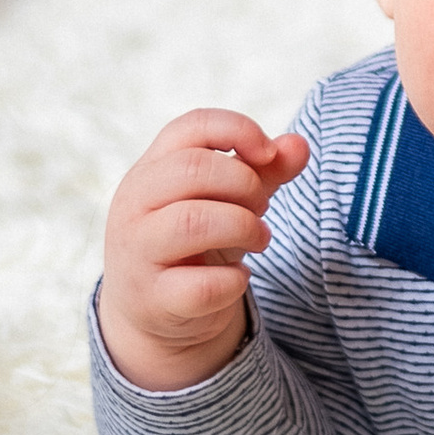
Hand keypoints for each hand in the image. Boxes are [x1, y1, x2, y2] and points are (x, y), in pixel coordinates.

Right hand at [98, 110, 307, 393]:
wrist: (153, 308)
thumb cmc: (195, 240)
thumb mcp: (227, 199)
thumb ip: (264, 170)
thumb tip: (299, 146)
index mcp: (151, 168)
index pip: (192, 126)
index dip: (239, 130)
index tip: (269, 155)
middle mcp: (134, 204)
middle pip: (192, 169)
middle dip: (245, 184)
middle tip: (261, 207)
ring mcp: (138, 252)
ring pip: (192, 223)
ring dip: (244, 227)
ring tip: (259, 238)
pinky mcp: (153, 299)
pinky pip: (202, 286)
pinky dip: (234, 280)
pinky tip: (237, 278)